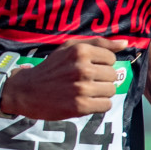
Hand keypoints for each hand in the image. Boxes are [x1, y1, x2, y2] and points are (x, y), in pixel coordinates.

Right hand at [0, 38, 125, 120]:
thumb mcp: (68, 48)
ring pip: (111, 91)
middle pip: (112, 75)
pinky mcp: (80, 106)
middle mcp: (81, 68)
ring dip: (100, 93)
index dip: (100, 64)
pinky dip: (97, 105)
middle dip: (101, 79)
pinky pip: (106, 105)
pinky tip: (84, 101)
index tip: (85, 68)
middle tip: (83, 81)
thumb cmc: (50, 68)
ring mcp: (81, 88)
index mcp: (80, 51)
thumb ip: (98, 43)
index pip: (111, 59)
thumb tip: (125, 44)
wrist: (25, 90)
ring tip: (83, 91)